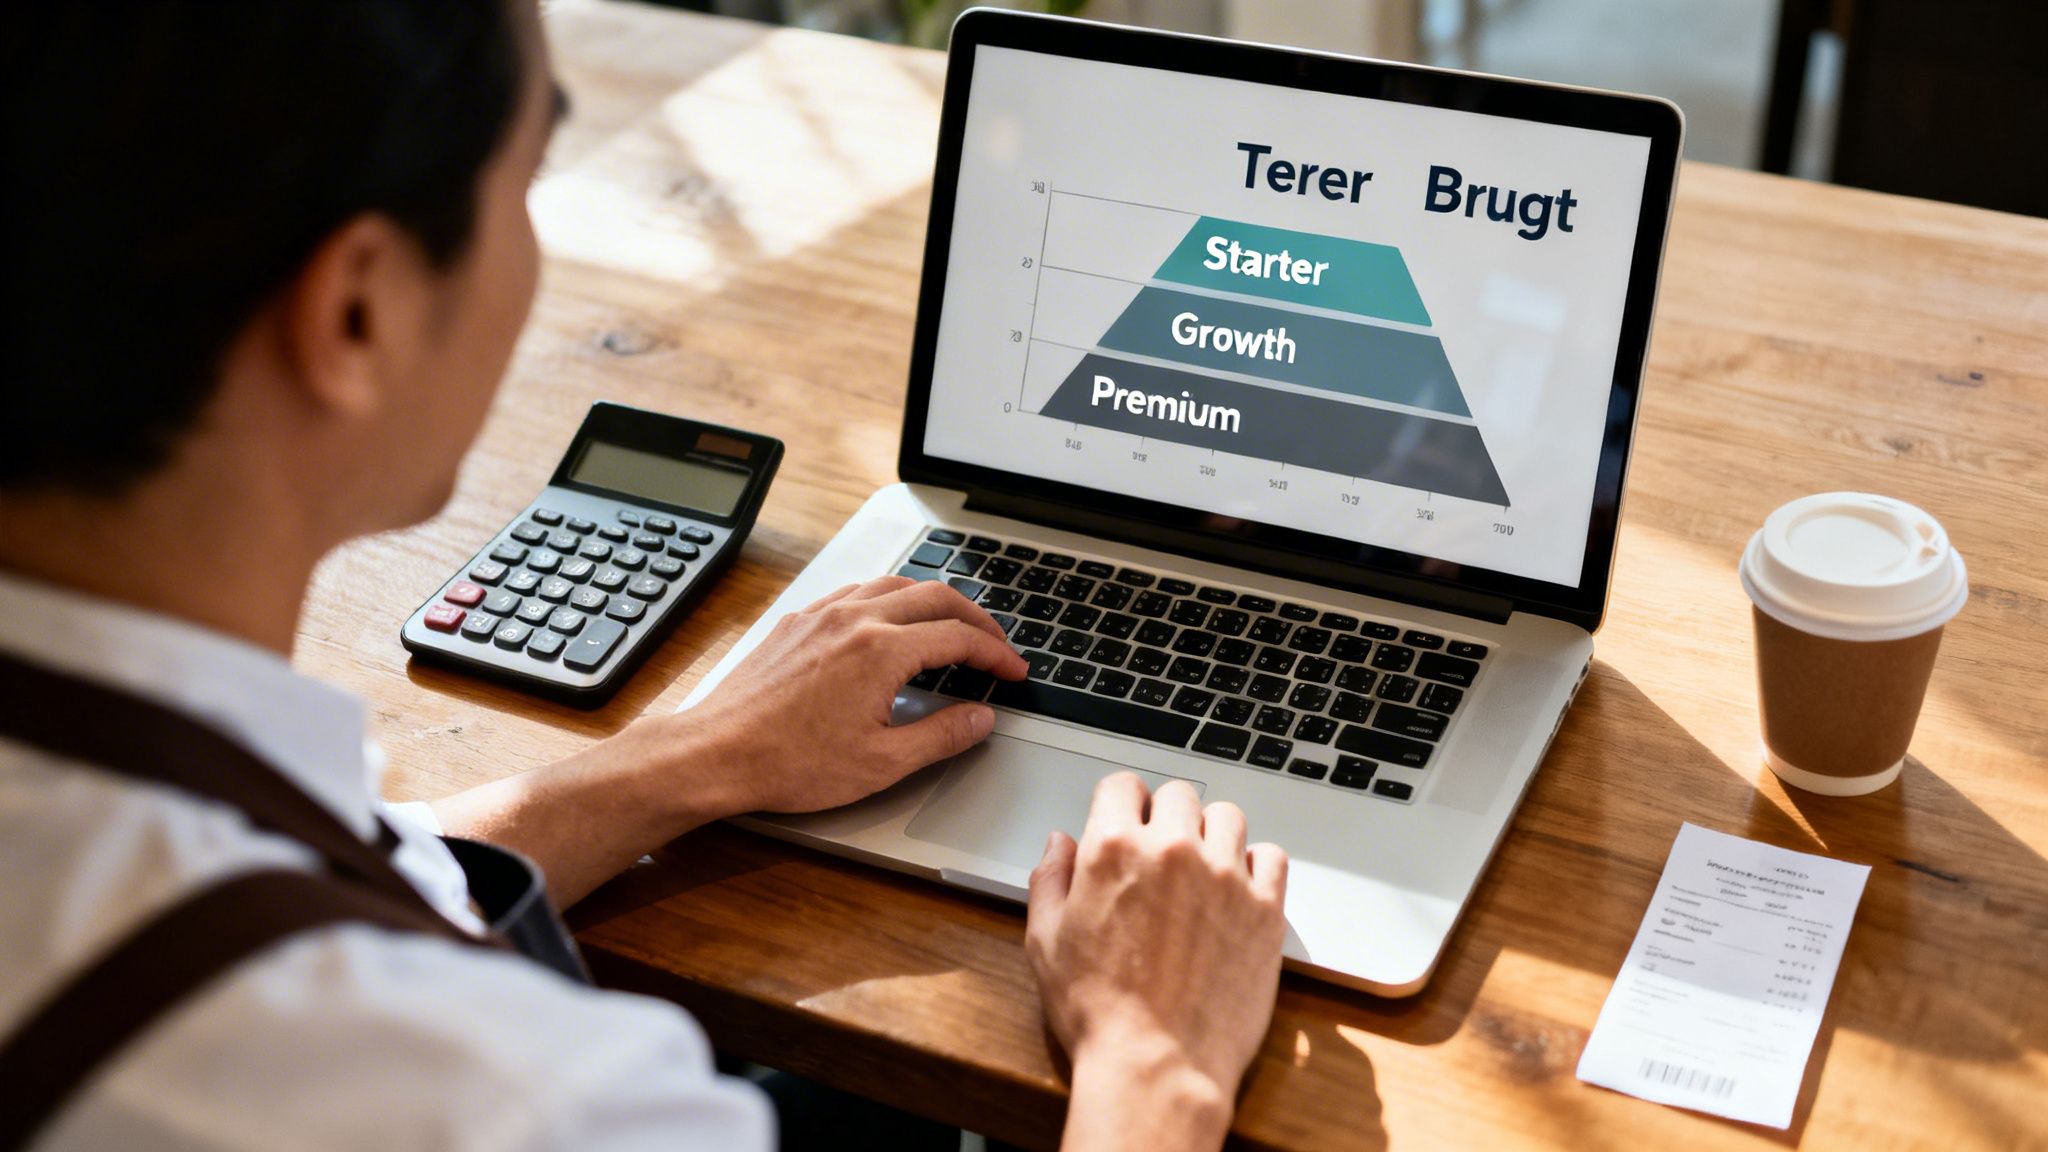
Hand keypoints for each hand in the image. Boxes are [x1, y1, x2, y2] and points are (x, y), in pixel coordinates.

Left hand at [682, 575, 1028, 813]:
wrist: (717, 752)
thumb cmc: (788, 762)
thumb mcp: (881, 763)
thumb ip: (941, 735)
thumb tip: (980, 719)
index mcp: (881, 651)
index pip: (959, 638)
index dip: (996, 654)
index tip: (1013, 671)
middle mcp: (854, 619)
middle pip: (935, 597)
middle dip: (975, 618)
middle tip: (995, 645)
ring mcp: (822, 615)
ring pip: (894, 584)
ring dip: (933, 601)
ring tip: (952, 626)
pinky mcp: (797, 622)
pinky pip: (855, 591)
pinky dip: (889, 598)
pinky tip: (890, 621)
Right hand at [1026, 773, 1288, 1151]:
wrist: (1157, 1065)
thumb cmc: (1099, 1012)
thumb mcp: (1045, 942)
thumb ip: (1050, 880)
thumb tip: (1059, 844)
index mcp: (1115, 849)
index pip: (1122, 785)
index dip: (1119, 804)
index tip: (1124, 821)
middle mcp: (1173, 850)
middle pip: (1178, 795)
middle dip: (1165, 816)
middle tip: (1160, 852)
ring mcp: (1225, 877)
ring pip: (1228, 816)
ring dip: (1212, 834)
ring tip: (1201, 868)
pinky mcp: (1265, 909)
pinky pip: (1271, 856)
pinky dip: (1256, 865)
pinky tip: (1237, 889)